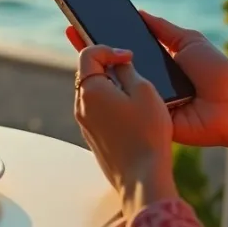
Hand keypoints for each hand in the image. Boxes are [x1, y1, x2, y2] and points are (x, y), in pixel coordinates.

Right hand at [66, 10, 227, 147]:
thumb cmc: (218, 74)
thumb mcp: (190, 42)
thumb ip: (164, 29)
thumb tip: (138, 12)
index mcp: (155, 63)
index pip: (122, 48)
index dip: (103, 37)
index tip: (82, 22)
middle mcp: (146, 81)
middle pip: (113, 66)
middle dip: (93, 51)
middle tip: (71, 31)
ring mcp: (144, 101)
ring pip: (116, 86)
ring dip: (101, 72)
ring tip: (82, 51)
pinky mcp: (146, 118)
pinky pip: (127, 106)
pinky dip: (115, 96)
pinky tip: (99, 81)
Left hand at [73, 45, 177, 218]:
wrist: (142, 177)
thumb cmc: (147, 133)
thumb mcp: (144, 91)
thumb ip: (128, 71)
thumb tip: (118, 63)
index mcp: (90, 90)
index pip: (88, 54)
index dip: (109, 49)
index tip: (128, 57)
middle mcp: (80, 106)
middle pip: (87, 73)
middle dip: (107, 66)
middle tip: (130, 69)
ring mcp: (84, 124)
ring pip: (92, 93)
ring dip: (109, 85)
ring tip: (134, 91)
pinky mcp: (92, 137)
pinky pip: (96, 111)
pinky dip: (109, 104)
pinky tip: (131, 113)